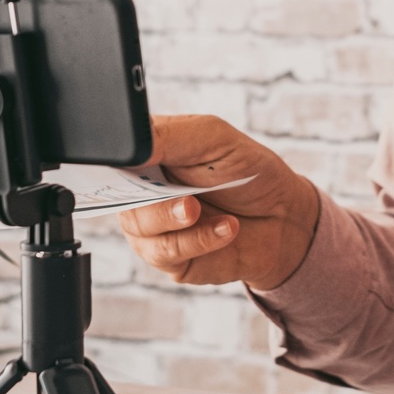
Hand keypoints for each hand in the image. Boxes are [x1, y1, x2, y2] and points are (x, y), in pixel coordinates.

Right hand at [117, 115, 320, 290]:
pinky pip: (166, 253)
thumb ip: (168, 135)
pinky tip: (225, 229)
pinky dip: (199, 240)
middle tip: (187, 199)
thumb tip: (131, 142)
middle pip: (117, 195)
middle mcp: (142, 192)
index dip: (109, 160)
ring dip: (177, 220)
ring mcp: (153, 227)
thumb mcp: (211, 137)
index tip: (132, 163)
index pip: (110, 155)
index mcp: (145, 155)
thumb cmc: (247, 171)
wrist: (284, 217)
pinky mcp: (169, 258)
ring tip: (206, 210)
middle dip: (151, 198)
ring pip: (139, 227)